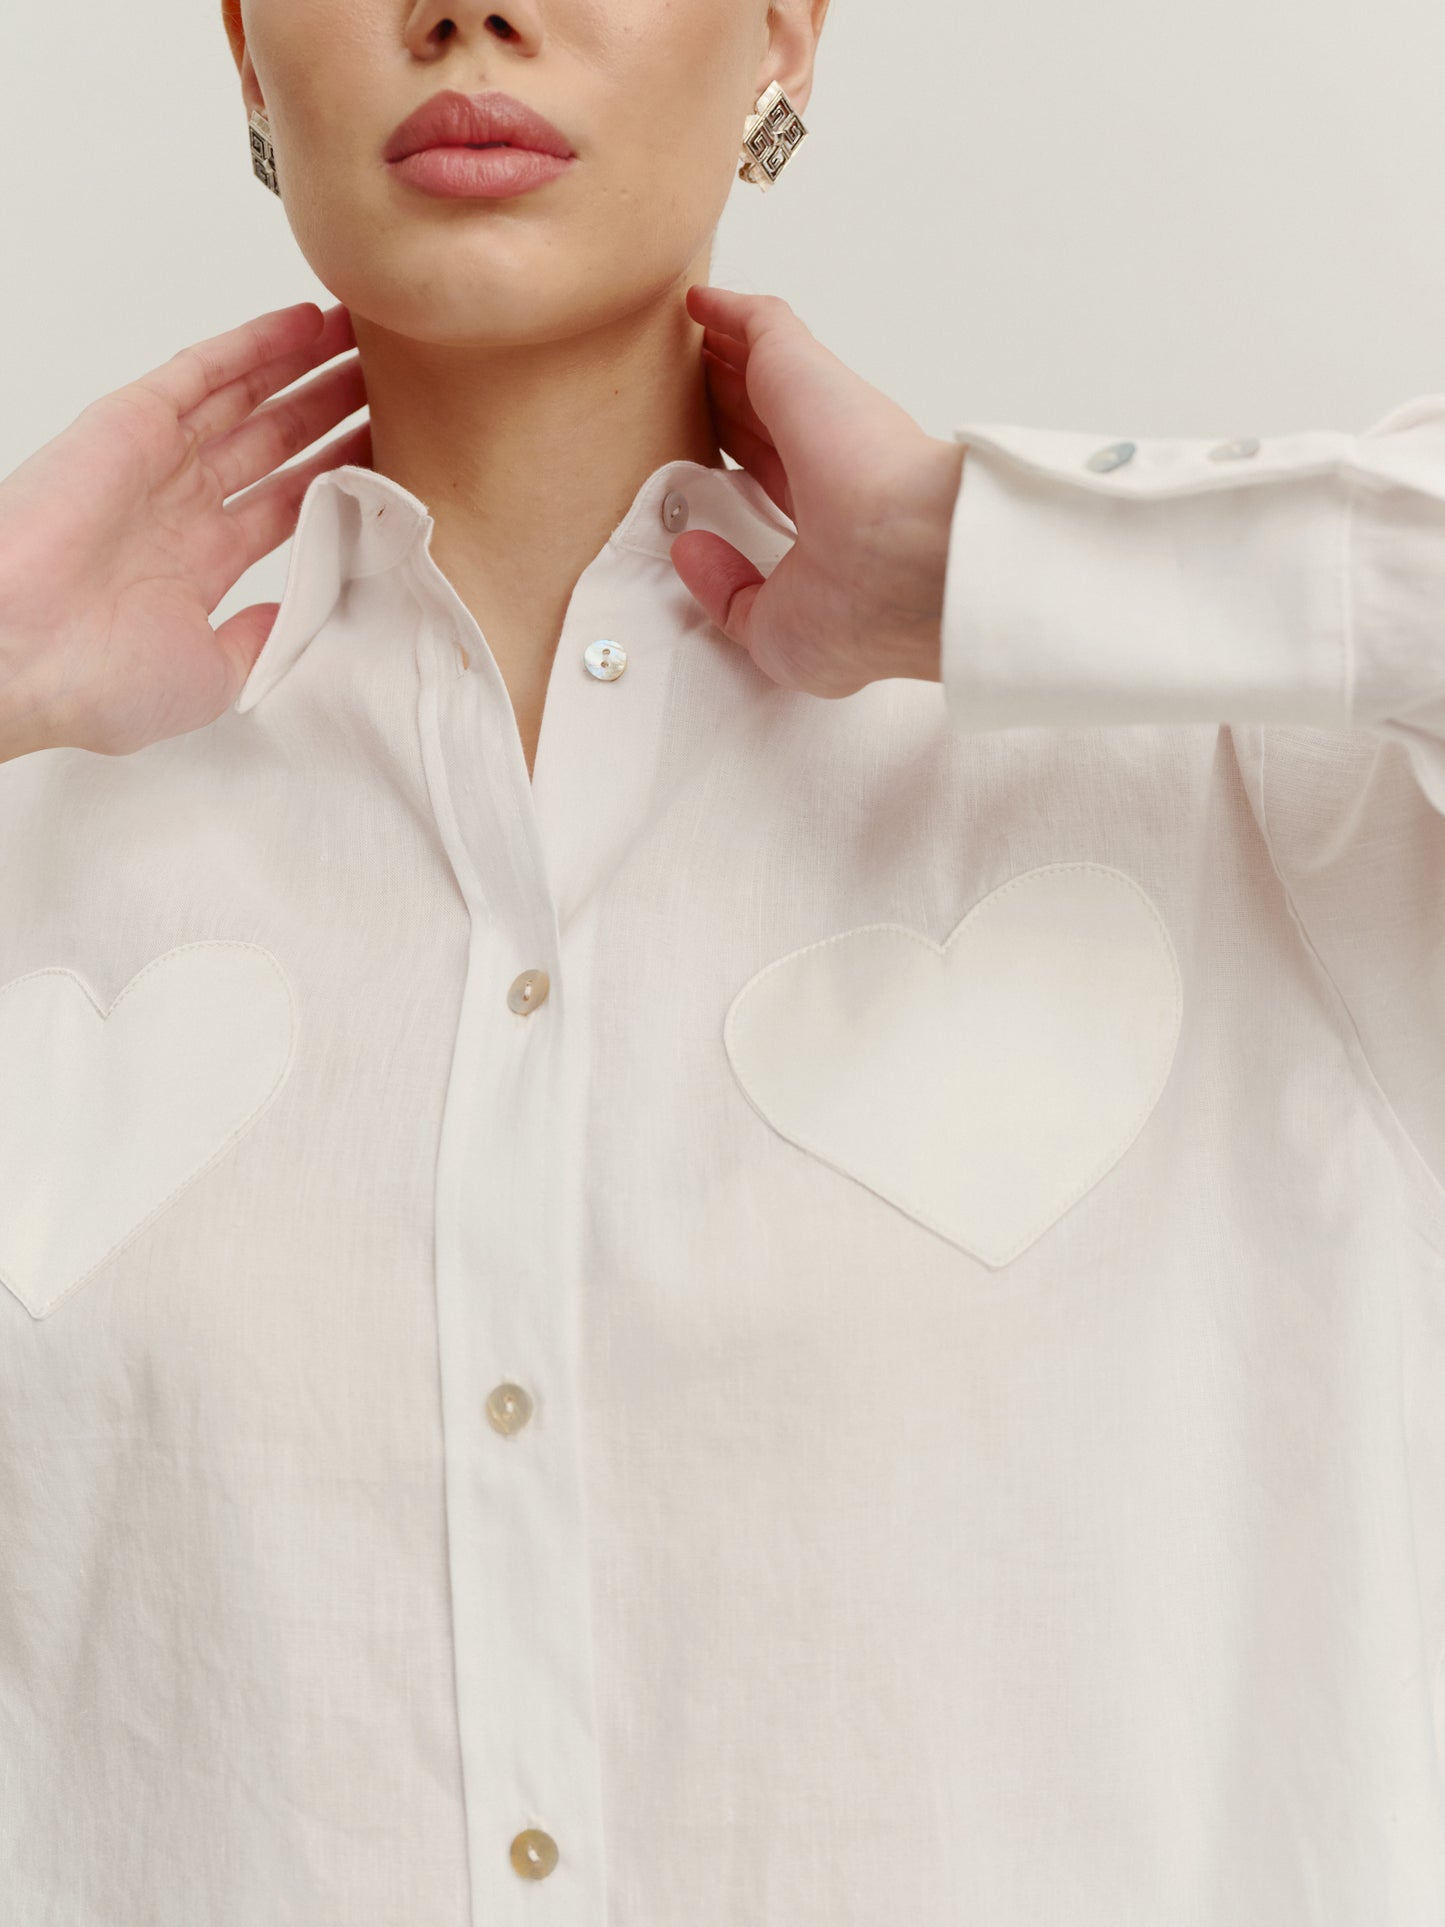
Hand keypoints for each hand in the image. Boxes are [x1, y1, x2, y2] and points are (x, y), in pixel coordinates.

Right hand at [0, 301, 368, 760]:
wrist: (21, 653)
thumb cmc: (96, 680)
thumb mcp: (211, 676)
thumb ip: (261, 638)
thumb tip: (303, 612)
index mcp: (200, 563)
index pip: (288, 504)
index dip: (338, 473)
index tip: (390, 451)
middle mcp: (181, 506)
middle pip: (276, 443)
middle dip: (330, 410)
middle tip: (392, 383)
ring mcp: (157, 461)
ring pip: (248, 398)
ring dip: (304, 367)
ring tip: (365, 339)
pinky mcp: (130, 422)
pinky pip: (203, 370)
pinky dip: (255, 344)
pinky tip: (304, 322)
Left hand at [672, 285, 964, 697]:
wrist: (912, 561)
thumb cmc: (865, 610)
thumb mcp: (776, 634)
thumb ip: (729, 594)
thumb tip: (687, 548)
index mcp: (840, 532)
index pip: (784, 489)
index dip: (750, 470)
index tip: (717, 466)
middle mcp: (838, 469)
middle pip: (772, 424)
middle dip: (738, 404)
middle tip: (698, 388)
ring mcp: (825, 417)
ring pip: (768, 373)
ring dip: (733, 355)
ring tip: (696, 340)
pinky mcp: (805, 371)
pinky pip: (760, 324)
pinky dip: (730, 309)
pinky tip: (700, 299)